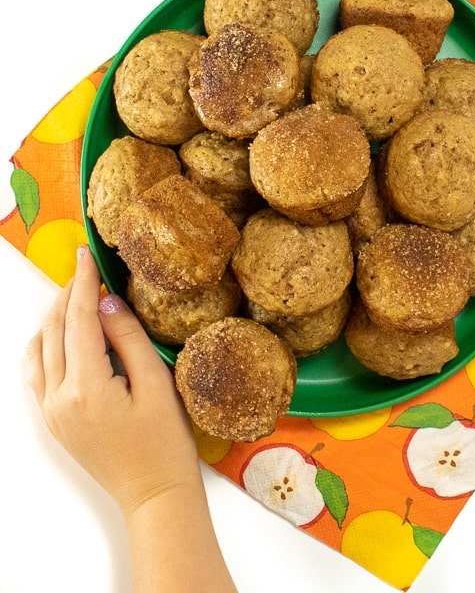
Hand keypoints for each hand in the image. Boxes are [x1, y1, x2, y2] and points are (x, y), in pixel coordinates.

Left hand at [26, 245, 200, 516]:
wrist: (153, 492)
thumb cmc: (165, 442)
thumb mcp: (157, 385)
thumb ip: (130, 340)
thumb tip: (109, 303)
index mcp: (86, 387)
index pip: (80, 320)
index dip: (84, 284)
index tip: (87, 255)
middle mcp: (58, 398)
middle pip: (55, 331)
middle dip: (69, 295)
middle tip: (85, 269)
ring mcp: (51, 411)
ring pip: (40, 349)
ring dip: (54, 318)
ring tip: (76, 296)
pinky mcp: (53, 420)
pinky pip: (36, 373)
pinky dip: (43, 345)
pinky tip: (57, 334)